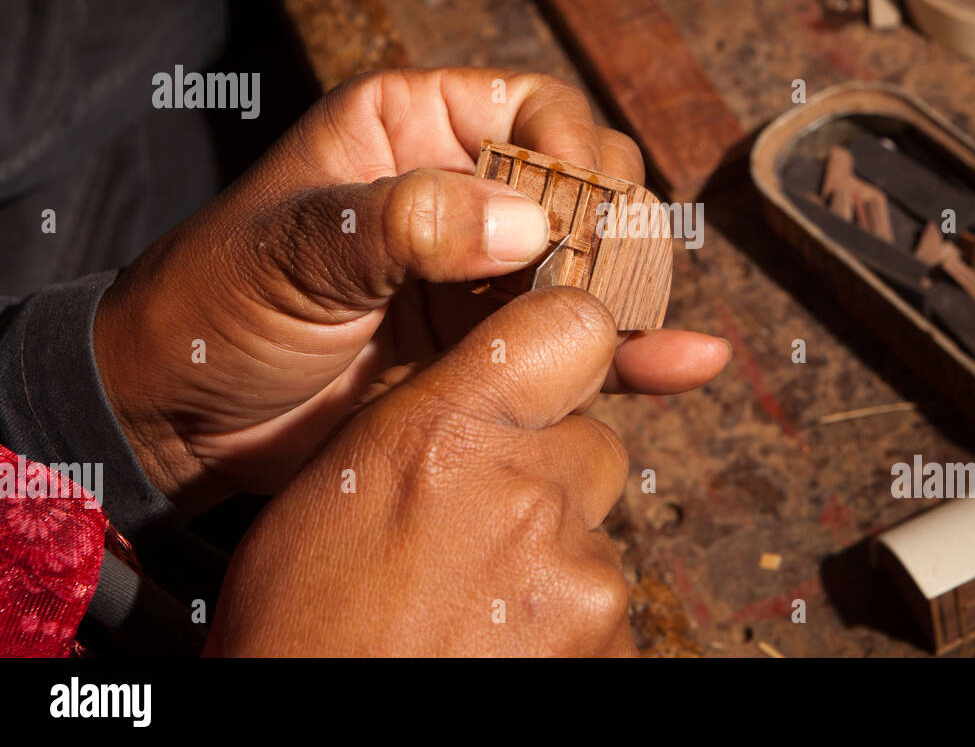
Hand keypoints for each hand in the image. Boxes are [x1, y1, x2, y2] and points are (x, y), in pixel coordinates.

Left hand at [93, 69, 729, 511]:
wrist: (176, 419)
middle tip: (607, 277)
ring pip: (595, 265)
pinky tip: (685, 365)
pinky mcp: (492, 348)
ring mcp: (484, 275)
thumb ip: (404, 222)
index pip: (535, 110)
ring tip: (651, 322)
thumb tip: (530, 221)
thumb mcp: (293, 247)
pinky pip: (581, 341)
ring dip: (635, 290)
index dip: (575, 152)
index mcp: (413, 128)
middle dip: (613, 225)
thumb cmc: (212, 306)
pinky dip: (634, 355)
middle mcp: (463, 192)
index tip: (582, 210)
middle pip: (584, 184)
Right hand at [205, 287, 637, 656]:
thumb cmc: (305, 621)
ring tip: (477, 600)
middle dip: (555, 475)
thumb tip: (495, 386)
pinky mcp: (608, 639)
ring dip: (555, 557)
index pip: (575, 328)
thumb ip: (434, 412)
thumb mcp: (339, 478)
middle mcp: (527, 492)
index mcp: (449, 432)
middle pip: (594, 445)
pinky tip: (501, 640)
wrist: (317, 729)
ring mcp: (577, 573)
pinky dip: (566, 622)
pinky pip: (606, 608)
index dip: (569, 350)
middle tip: (487, 525)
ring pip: (594, 534)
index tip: (555, 376)